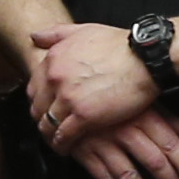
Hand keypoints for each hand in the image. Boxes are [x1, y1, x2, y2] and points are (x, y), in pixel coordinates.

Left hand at [25, 21, 160, 147]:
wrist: (146, 58)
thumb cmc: (121, 44)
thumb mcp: (84, 30)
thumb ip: (56, 33)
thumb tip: (35, 34)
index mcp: (54, 58)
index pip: (33, 87)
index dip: (38, 101)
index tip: (46, 108)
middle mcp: (55, 78)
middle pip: (37, 107)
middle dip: (42, 119)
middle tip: (50, 127)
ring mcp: (68, 98)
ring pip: (47, 124)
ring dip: (49, 135)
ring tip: (57, 141)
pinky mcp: (84, 116)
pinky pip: (63, 136)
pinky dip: (62, 145)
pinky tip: (66, 149)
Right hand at [64, 111, 178, 178]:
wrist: (72, 97)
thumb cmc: (113, 100)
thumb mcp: (143, 103)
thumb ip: (170, 120)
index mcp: (142, 116)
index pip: (170, 143)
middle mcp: (124, 130)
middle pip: (153, 162)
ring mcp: (103, 143)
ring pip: (129, 176)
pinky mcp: (85, 154)